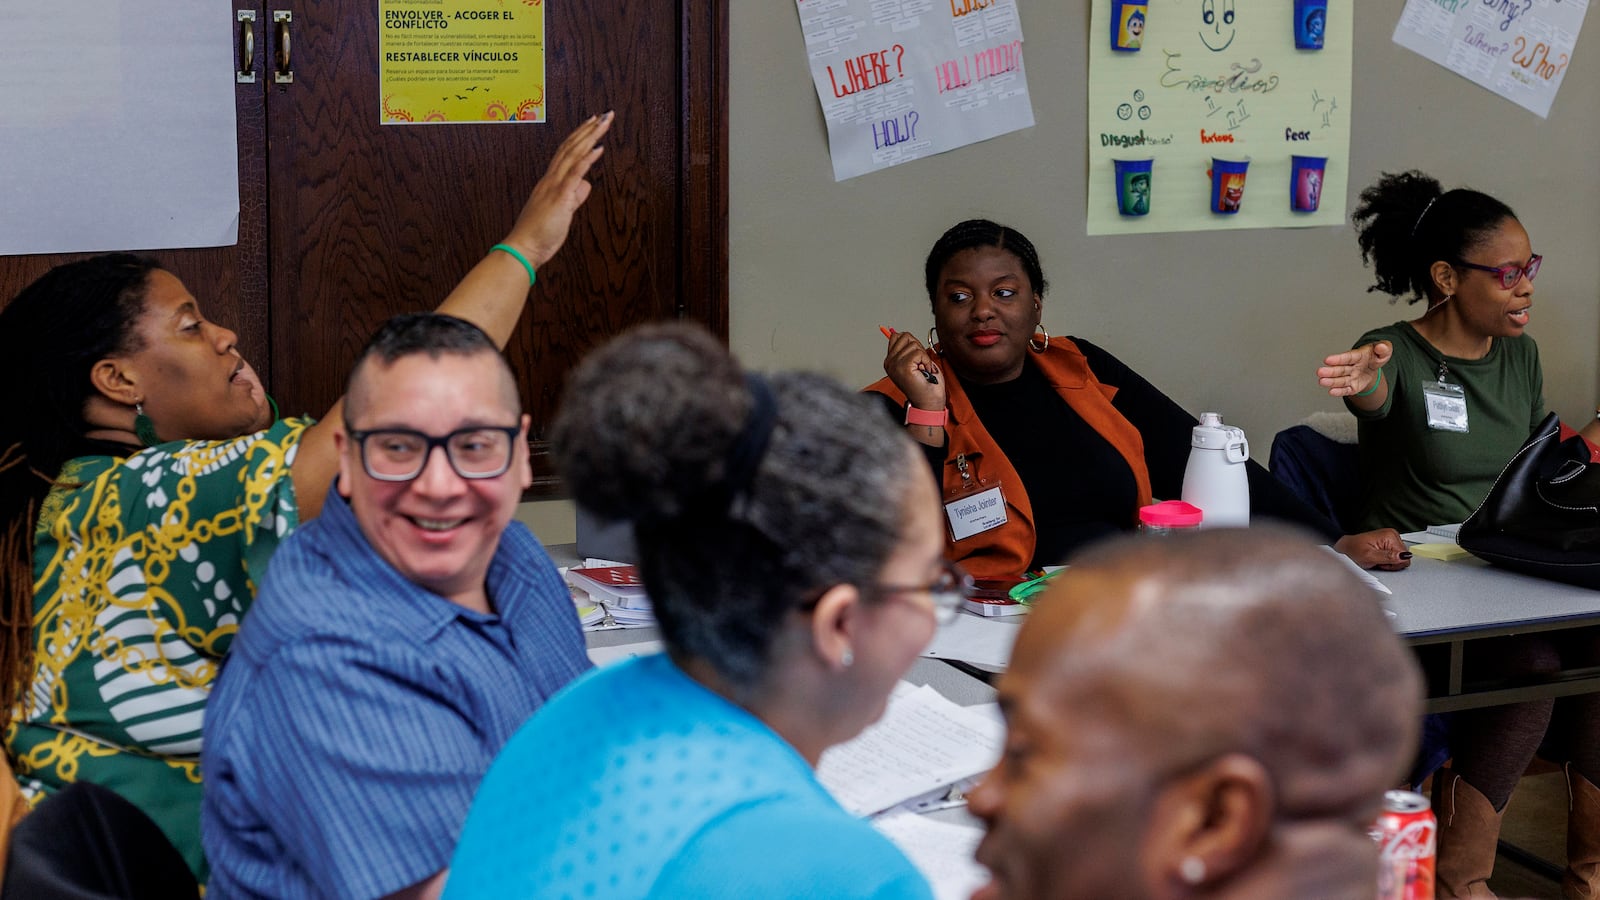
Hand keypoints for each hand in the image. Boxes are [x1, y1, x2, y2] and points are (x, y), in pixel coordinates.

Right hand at [501, 111, 612, 269]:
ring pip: (573, 154)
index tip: (592, 123)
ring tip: (604, 122)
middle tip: (604, 114)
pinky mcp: (559, 198)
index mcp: (550, 182)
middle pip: (571, 147)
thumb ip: (574, 196)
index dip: (579, 136)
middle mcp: (551, 179)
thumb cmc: (540, 233)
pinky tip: (598, 147)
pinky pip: (574, 174)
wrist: (523, 248)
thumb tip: (586, 184)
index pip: (566, 152)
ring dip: (589, 136)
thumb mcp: (562, 211)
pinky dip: (586, 159)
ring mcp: (554, 186)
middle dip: (588, 129)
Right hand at [883, 330, 945, 412]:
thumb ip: (908, 349)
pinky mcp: (903, 367)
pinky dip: (926, 361)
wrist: (929, 402)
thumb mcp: (915, 361)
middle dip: (918, 348)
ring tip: (922, 370)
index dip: (911, 343)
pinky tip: (924, 372)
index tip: (916, 358)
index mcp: (890, 361)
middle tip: (920, 364)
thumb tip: (903, 334)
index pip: (896, 336)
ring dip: (923, 357)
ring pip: (913, 345)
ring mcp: (895, 364)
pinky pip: (919, 353)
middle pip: (905, 337)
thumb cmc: (926, 384)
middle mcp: (889, 362)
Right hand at [1317, 341, 1391, 397]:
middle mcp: (1351, 367)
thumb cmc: (1376, 356)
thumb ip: (1384, 348)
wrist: (1373, 367)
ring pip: (1340, 380)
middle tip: (1319, 372)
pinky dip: (1339, 391)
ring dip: (1331, 382)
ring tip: (1321, 381)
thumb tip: (1381, 347)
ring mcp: (1351, 377)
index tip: (1327, 360)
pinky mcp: (1352, 386)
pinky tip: (1331, 392)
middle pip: (1340, 369)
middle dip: (1330, 371)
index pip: (1347, 357)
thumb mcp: (1384, 350)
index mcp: (1358, 356)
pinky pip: (1346, 390)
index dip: (1338, 359)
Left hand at [1334, 528, 1411, 570]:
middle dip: (1391, 562)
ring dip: (1389, 561)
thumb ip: (1388, 557)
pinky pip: (1395, 556)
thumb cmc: (1353, 551)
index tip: (1382, 562)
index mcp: (1390, 536)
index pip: (1405, 556)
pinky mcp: (1388, 542)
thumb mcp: (1369, 556)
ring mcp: (1391, 538)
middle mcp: (1393, 535)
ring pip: (1400, 557)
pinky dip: (1387, 559)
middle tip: (1378, 560)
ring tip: (1376, 558)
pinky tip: (1378, 557)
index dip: (1394, 564)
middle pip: (1404, 557)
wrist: (1345, 548)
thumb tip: (1404, 556)